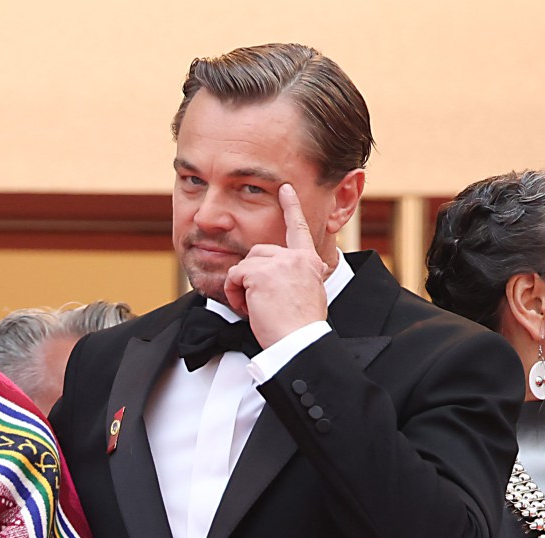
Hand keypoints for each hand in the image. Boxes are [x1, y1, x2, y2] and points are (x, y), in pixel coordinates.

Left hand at [223, 183, 328, 348]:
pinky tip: (248, 308)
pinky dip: (235, 293)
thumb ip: (302, 278)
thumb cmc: (302, 328)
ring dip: (242, 288)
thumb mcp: (310, 295)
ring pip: (244, 265)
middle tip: (258, 302)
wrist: (299, 342)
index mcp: (309, 262)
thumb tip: (304, 272)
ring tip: (255, 308)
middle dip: (251, 275)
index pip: (299, 229)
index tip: (286, 189)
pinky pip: (235, 275)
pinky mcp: (259, 273)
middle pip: (258, 252)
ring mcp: (278, 263)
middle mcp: (295, 257)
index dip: (292, 207)